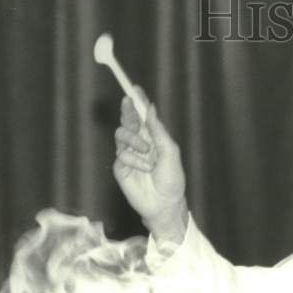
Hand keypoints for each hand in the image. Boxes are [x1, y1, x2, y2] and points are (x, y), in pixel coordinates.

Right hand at [113, 88, 188, 239]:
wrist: (164, 203)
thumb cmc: (172, 179)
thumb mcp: (170, 152)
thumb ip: (159, 130)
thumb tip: (151, 108)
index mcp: (153, 137)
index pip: (143, 115)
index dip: (138, 101)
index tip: (134, 88)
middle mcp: (139, 142)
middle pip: (128, 119)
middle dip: (129, 112)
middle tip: (130, 106)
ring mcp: (128, 154)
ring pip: (121, 134)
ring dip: (135, 140)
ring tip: (147, 153)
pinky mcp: (120, 166)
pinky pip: (122, 154)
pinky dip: (134, 159)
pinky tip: (144, 169)